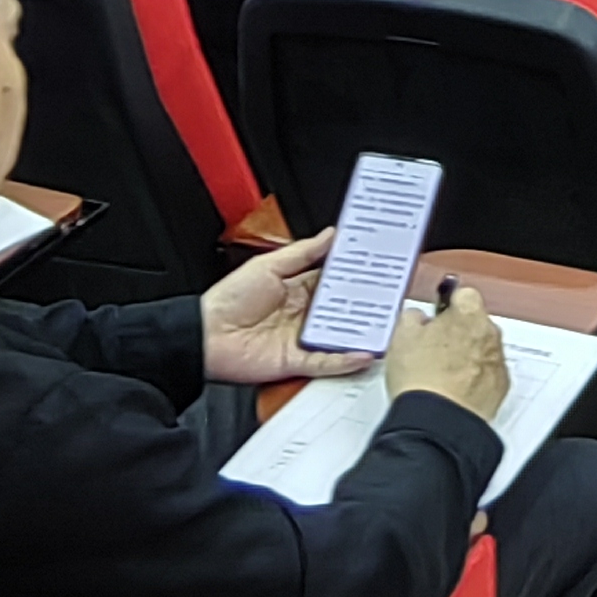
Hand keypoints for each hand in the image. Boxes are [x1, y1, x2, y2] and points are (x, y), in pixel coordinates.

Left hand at [199, 228, 376, 384]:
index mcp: (297, 288)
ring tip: (387, 324)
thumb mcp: (268, 265)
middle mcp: (303, 314)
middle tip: (393, 292)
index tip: (378, 265)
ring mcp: (301, 338)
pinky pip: (326, 362)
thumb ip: (302, 253)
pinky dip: (345, 359)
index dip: (355, 274)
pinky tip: (363, 353)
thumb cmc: (228, 299)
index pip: (334, 280)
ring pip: (339, 335)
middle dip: (366, 301)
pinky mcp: (296, 361)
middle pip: (342, 308)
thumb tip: (331, 235)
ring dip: (361, 331)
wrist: (204, 336)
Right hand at [386, 282, 509, 422]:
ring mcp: (498, 360)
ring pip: (484, 349)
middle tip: (435, 350)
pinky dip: (476, 379)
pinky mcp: (501, 386)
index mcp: (468, 313)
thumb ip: (412, 318)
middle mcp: (489, 333)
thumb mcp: (401, 337)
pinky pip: (489, 374)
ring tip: (443, 376)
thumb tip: (418, 318)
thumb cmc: (420, 377)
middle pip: (476, 323)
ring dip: (469, 356)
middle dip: (459, 332)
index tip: (438, 318)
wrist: (437, 421)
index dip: (449, 306)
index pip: (464, 295)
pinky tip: (456, 392)